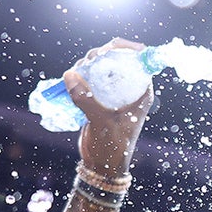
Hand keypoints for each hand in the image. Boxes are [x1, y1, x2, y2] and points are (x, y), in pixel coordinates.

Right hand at [65, 37, 153, 176]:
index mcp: (141, 92)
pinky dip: (80, 75)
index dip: (126, 48)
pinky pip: (89, 79)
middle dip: (100, 55)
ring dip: (87, 65)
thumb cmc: (112, 146)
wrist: (102, 165)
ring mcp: (112, 93)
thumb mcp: (102, 122)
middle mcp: (128, 90)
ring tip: (77, 74)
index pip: (139, 61)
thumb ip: (87, 100)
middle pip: (116, 60)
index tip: (109, 47)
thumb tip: (70, 75)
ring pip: (100, 68)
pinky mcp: (98, 98)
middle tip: (87, 62)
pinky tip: (71, 79)